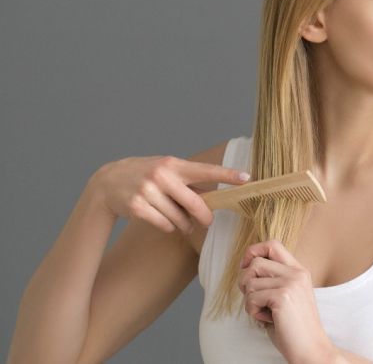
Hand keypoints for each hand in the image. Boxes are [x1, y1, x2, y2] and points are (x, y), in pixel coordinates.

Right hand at [87, 155, 250, 233]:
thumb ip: (188, 181)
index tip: (246, 178)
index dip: (227, 175)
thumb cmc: (145, 175)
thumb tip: (215, 196)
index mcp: (173, 164)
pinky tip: (162, 219)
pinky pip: (164, 225)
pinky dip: (167, 226)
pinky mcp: (138, 207)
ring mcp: (148, 191)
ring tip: (180, 220)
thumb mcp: (166, 171)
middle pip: (195, 203)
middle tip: (207, 221)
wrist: (107, 183)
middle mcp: (161, 176)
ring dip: (184, 223)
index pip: (205, 170)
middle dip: (205, 216)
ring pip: (179, 218)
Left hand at [239, 239, 336, 362]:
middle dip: (245, 282)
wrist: (311, 348)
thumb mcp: (286, 296)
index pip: (272, 244)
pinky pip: (251, 298)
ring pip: (249, 281)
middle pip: (255, 262)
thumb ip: (273, 280)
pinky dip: (253, 312)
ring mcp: (291, 283)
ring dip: (250, 301)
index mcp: (299, 271)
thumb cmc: (294, 328)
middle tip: (255, 299)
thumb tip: (245, 269)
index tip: (245, 267)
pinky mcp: (282, 297)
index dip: (253, 251)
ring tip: (265, 312)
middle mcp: (296, 273)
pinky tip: (268, 319)